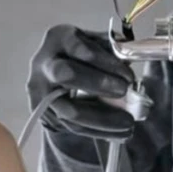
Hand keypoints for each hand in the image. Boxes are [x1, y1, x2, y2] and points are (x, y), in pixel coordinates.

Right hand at [27, 25, 136, 139]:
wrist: (53, 76)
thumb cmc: (80, 55)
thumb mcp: (94, 44)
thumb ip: (111, 49)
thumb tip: (132, 58)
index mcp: (58, 38)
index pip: (78, 46)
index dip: (104, 61)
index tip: (127, 74)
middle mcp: (43, 63)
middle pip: (65, 74)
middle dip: (98, 83)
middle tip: (124, 91)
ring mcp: (41, 91)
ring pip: (69, 109)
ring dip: (102, 118)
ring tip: (129, 122)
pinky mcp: (45, 114)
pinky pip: (73, 126)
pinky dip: (99, 130)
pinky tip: (121, 132)